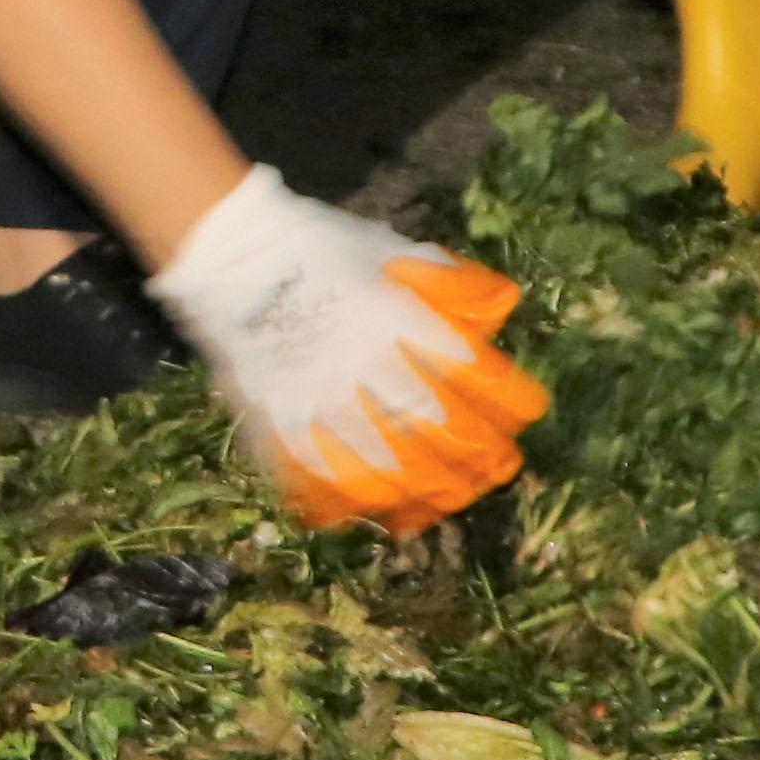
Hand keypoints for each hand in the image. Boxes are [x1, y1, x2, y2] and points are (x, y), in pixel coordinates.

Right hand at [145, 165, 546, 529]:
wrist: (234, 256)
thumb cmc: (319, 251)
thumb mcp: (393, 251)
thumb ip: (449, 282)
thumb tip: (500, 307)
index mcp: (404, 323)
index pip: (479, 376)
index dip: (512, 402)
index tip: (525, 412)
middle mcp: (373, 368)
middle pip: (445, 432)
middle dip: (479, 458)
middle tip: (495, 467)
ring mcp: (328, 402)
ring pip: (395, 468)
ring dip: (430, 490)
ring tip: (446, 496)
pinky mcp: (286, 425)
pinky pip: (328, 480)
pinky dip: (357, 501)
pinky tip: (376, 509)